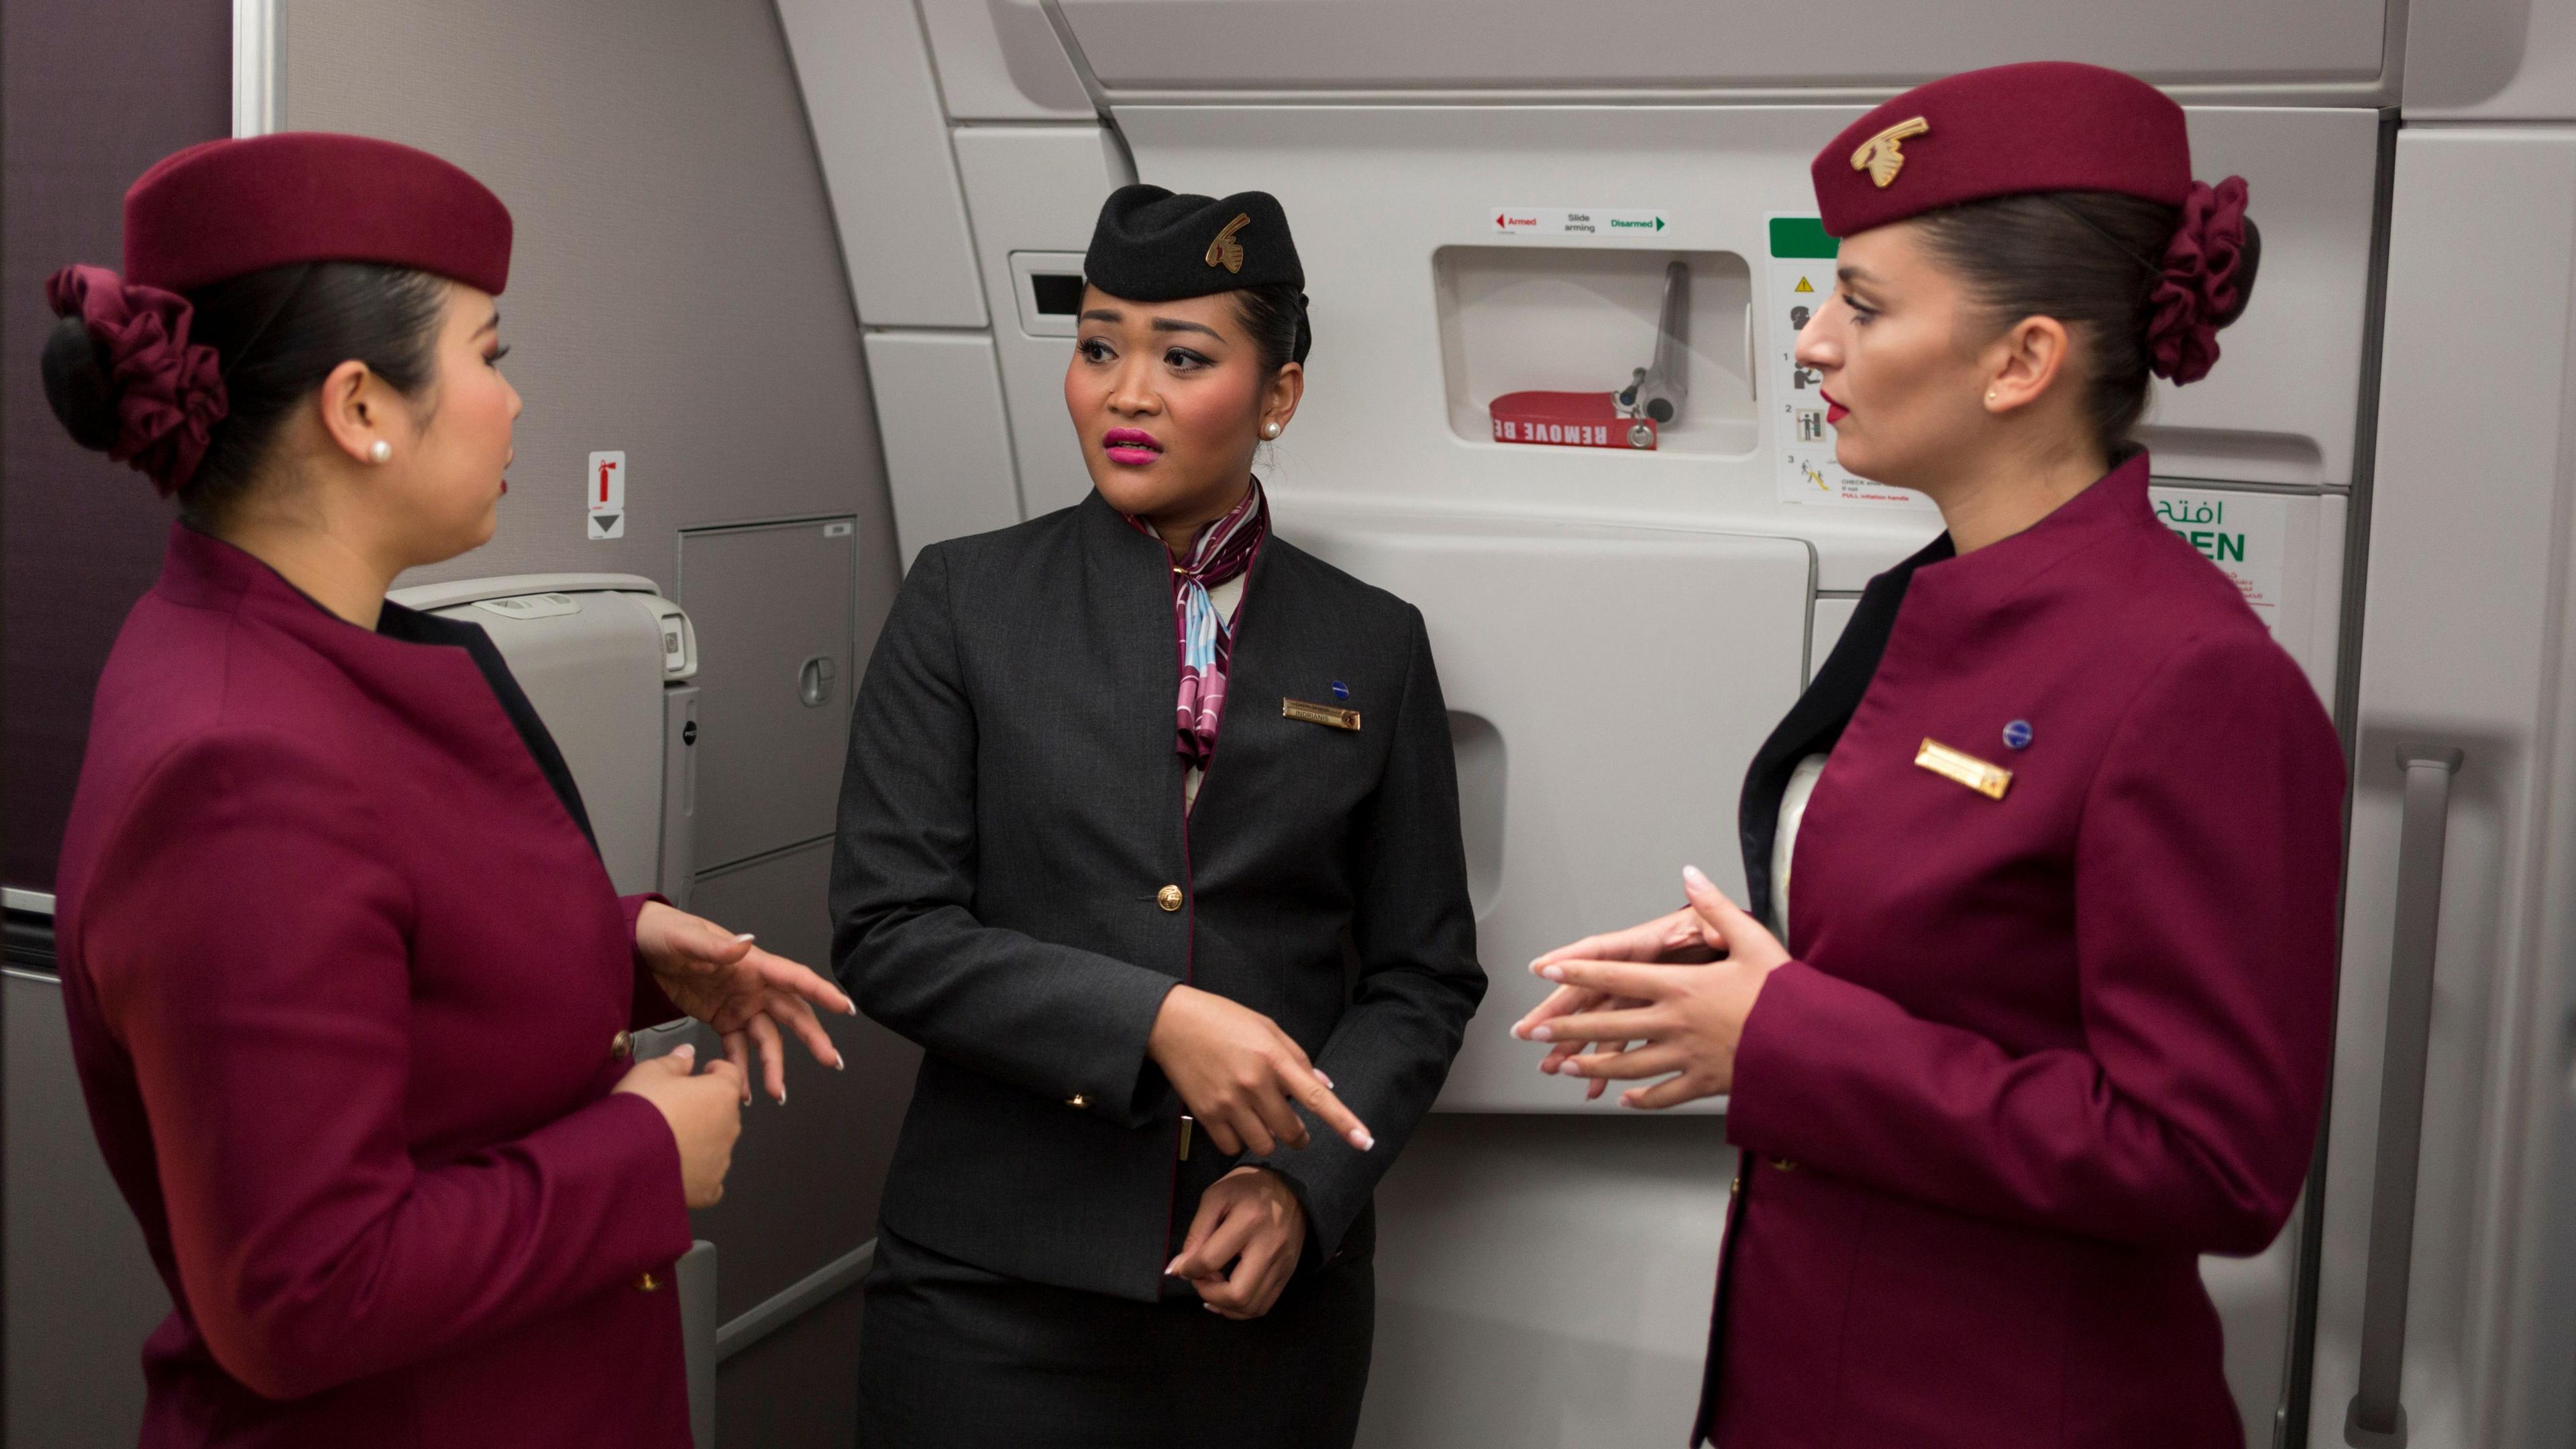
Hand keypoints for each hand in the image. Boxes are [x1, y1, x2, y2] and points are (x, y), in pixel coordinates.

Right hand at [613, 1044, 744, 1207]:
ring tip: (669, 1139)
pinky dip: (697, 1173)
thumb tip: (687, 1054)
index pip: (730, 1074)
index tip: (702, 1073)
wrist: (620, 1158)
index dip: (715, 1071)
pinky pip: (710, 1178)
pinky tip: (676, 1168)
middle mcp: (729, 1127)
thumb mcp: (650, 1071)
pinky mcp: (708, 1189)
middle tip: (676, 1108)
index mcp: (722, 1094)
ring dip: (702, 1140)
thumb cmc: (638, 1111)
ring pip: (717, 1144)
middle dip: (706, 1107)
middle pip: (724, 1111)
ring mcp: (721, 1160)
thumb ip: (674, 1061)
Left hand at [634, 901, 855, 1104]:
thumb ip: (715, 944)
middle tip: (831, 1060)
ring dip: (774, 1065)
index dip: (821, 991)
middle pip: (791, 1013)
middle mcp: (751, 985)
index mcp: (750, 963)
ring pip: (767, 1039)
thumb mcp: (685, 937)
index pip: (793, 977)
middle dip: (813, 1038)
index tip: (844, 1007)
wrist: (637, 949)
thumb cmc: (663, 933)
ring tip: (777, 1092)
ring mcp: (738, 1004)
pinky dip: (741, 1070)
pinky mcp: (721, 1019)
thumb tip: (746, 942)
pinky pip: (737, 1049)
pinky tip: (745, 1090)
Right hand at [1146, 985, 1373, 1155]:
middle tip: (1291, 1127)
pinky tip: (1235, 1122)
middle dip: (1297, 1135)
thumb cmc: (1223, 1020)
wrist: (1171, 1023)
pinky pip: (1232, 1147)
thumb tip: (1324, 1085)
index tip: (1365, 1141)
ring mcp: (1229, 1101)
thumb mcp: (1267, 1027)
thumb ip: (1297, 1058)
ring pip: (1264, 1145)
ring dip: (1268, 1139)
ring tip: (1258, 1119)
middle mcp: (1254, 1083)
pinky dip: (1238, 1141)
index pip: (1316, 1097)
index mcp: (1274, 1058)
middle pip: (1291, 1132)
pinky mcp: (1205, 1114)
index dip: (1343, 1122)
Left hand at [1166, 1167, 1306, 1319]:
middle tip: (1201, 1279)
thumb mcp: (1215, 1198)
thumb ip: (1195, 1233)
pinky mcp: (1289, 1273)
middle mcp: (1270, 1246)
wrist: (1291, 1185)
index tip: (1184, 1265)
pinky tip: (1227, 1296)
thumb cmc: (1248, 1187)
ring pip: (1252, 1307)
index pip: (1210, 1260)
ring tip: (1213, 1287)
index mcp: (1249, 1221)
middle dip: (1209, 1294)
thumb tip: (1177, 1269)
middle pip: (1237, 1294)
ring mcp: (1283, 1263)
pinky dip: (1241, 1309)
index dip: (1188, 1269)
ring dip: (1224, 1305)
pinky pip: (1264, 1305)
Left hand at [1512, 865, 1789, 1107]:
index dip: (1577, 972)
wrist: (1815, 1047)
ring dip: (1593, 1066)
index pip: (1616, 976)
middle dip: (1566, 1028)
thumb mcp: (1752, 941)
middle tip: (1533, 1031)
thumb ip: (1715, 908)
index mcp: (1680, 987)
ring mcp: (1686, 1058)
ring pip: (1627, 1065)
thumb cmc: (1785, 993)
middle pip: (1609, 1026)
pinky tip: (1624, 1099)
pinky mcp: (1704, 1085)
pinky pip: (1663, 1095)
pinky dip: (1640, 1099)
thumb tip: (1690, 875)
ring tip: (1565, 1067)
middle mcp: (1675, 1024)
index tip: (1545, 970)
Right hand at [1515, 900, 1726, 1098]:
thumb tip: (1703, 926)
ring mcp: (1639, 998)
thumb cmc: (1723, 941)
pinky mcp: (1650, 1019)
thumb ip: (1711, 922)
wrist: (1742, 968)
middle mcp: (1636, 972)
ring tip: (1551, 1066)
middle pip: (1588, 993)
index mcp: (1648, 945)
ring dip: (1574, 1045)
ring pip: (1598, 1022)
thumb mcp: (1720, 926)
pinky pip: (1622, 1043)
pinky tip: (1593, 1083)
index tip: (1544, 967)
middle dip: (1556, 1013)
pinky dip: (1606, 1063)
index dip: (1573, 959)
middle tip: (1529, 1029)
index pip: (1603, 951)